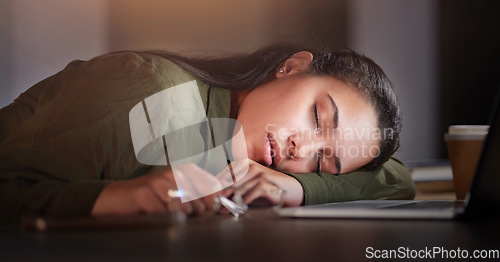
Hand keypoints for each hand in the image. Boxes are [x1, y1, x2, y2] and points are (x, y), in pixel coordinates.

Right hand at [91, 164, 218, 216]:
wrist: (117, 197)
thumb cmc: (149, 198)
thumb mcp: (175, 194)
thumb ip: (196, 198)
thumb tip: (215, 206)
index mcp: (183, 172)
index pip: (209, 184)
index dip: (213, 200)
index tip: (210, 209)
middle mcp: (171, 174)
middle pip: (197, 199)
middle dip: (195, 213)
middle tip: (184, 216)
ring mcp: (156, 182)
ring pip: (182, 206)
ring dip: (179, 216)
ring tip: (169, 215)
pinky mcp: (142, 193)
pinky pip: (163, 212)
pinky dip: (163, 218)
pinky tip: (158, 216)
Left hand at [219, 159, 303, 206]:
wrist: (289, 190)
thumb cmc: (267, 189)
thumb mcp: (249, 187)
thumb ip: (236, 189)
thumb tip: (219, 197)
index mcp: (245, 164)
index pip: (226, 173)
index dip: (218, 185)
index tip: (212, 196)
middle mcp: (251, 166)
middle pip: (231, 181)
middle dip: (223, 195)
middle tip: (217, 205)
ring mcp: (259, 173)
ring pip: (239, 187)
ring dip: (232, 201)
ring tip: (226, 210)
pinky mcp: (266, 181)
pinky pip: (252, 192)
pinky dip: (245, 201)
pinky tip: (241, 207)